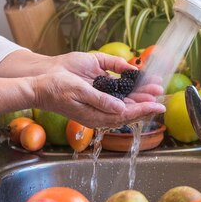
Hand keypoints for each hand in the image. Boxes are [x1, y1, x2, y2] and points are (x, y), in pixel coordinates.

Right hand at [31, 52, 164, 127]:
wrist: (39, 86)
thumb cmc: (55, 89)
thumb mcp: (79, 92)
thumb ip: (101, 101)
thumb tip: (122, 109)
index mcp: (96, 116)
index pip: (126, 115)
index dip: (144, 109)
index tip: (158, 105)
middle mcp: (99, 113)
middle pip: (129, 110)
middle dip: (146, 102)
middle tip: (161, 94)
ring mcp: (98, 106)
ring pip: (124, 103)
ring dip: (140, 96)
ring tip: (154, 88)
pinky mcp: (95, 98)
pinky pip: (117, 97)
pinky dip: (129, 91)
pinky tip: (137, 85)